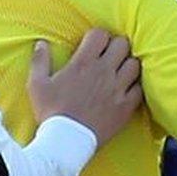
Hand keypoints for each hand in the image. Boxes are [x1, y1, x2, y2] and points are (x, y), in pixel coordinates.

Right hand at [26, 29, 141, 144]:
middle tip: (109, 56)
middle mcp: (104, 71)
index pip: (101, 34)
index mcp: (83, 63)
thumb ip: (40, 61)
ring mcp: (117, 89)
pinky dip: (135, 87)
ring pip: (135, 64)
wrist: (67, 141)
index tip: (93, 45)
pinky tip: (126, 90)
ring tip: (120, 72)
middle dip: (116, 47)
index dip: (98, 37)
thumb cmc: (51, 112)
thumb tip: (41, 43)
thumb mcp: (37, 85)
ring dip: (128, 65)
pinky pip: (139, 88)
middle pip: (122, 44)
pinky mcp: (126, 106)